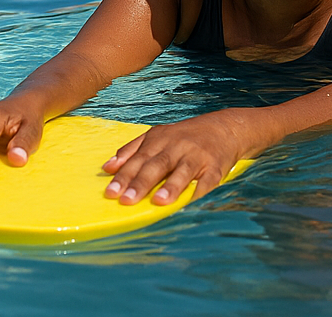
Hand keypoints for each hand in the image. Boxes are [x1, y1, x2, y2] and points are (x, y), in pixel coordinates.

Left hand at [102, 111, 251, 205]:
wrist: (224, 127)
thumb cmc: (184, 137)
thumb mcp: (156, 137)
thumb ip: (131, 150)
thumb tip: (107, 168)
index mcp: (158, 140)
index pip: (137, 159)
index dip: (123, 176)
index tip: (110, 193)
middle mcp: (176, 146)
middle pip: (156, 165)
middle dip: (141, 183)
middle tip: (126, 200)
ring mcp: (196, 156)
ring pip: (182, 171)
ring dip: (170, 186)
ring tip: (158, 201)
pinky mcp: (215, 167)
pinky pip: (207, 181)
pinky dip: (200, 191)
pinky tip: (192, 202)